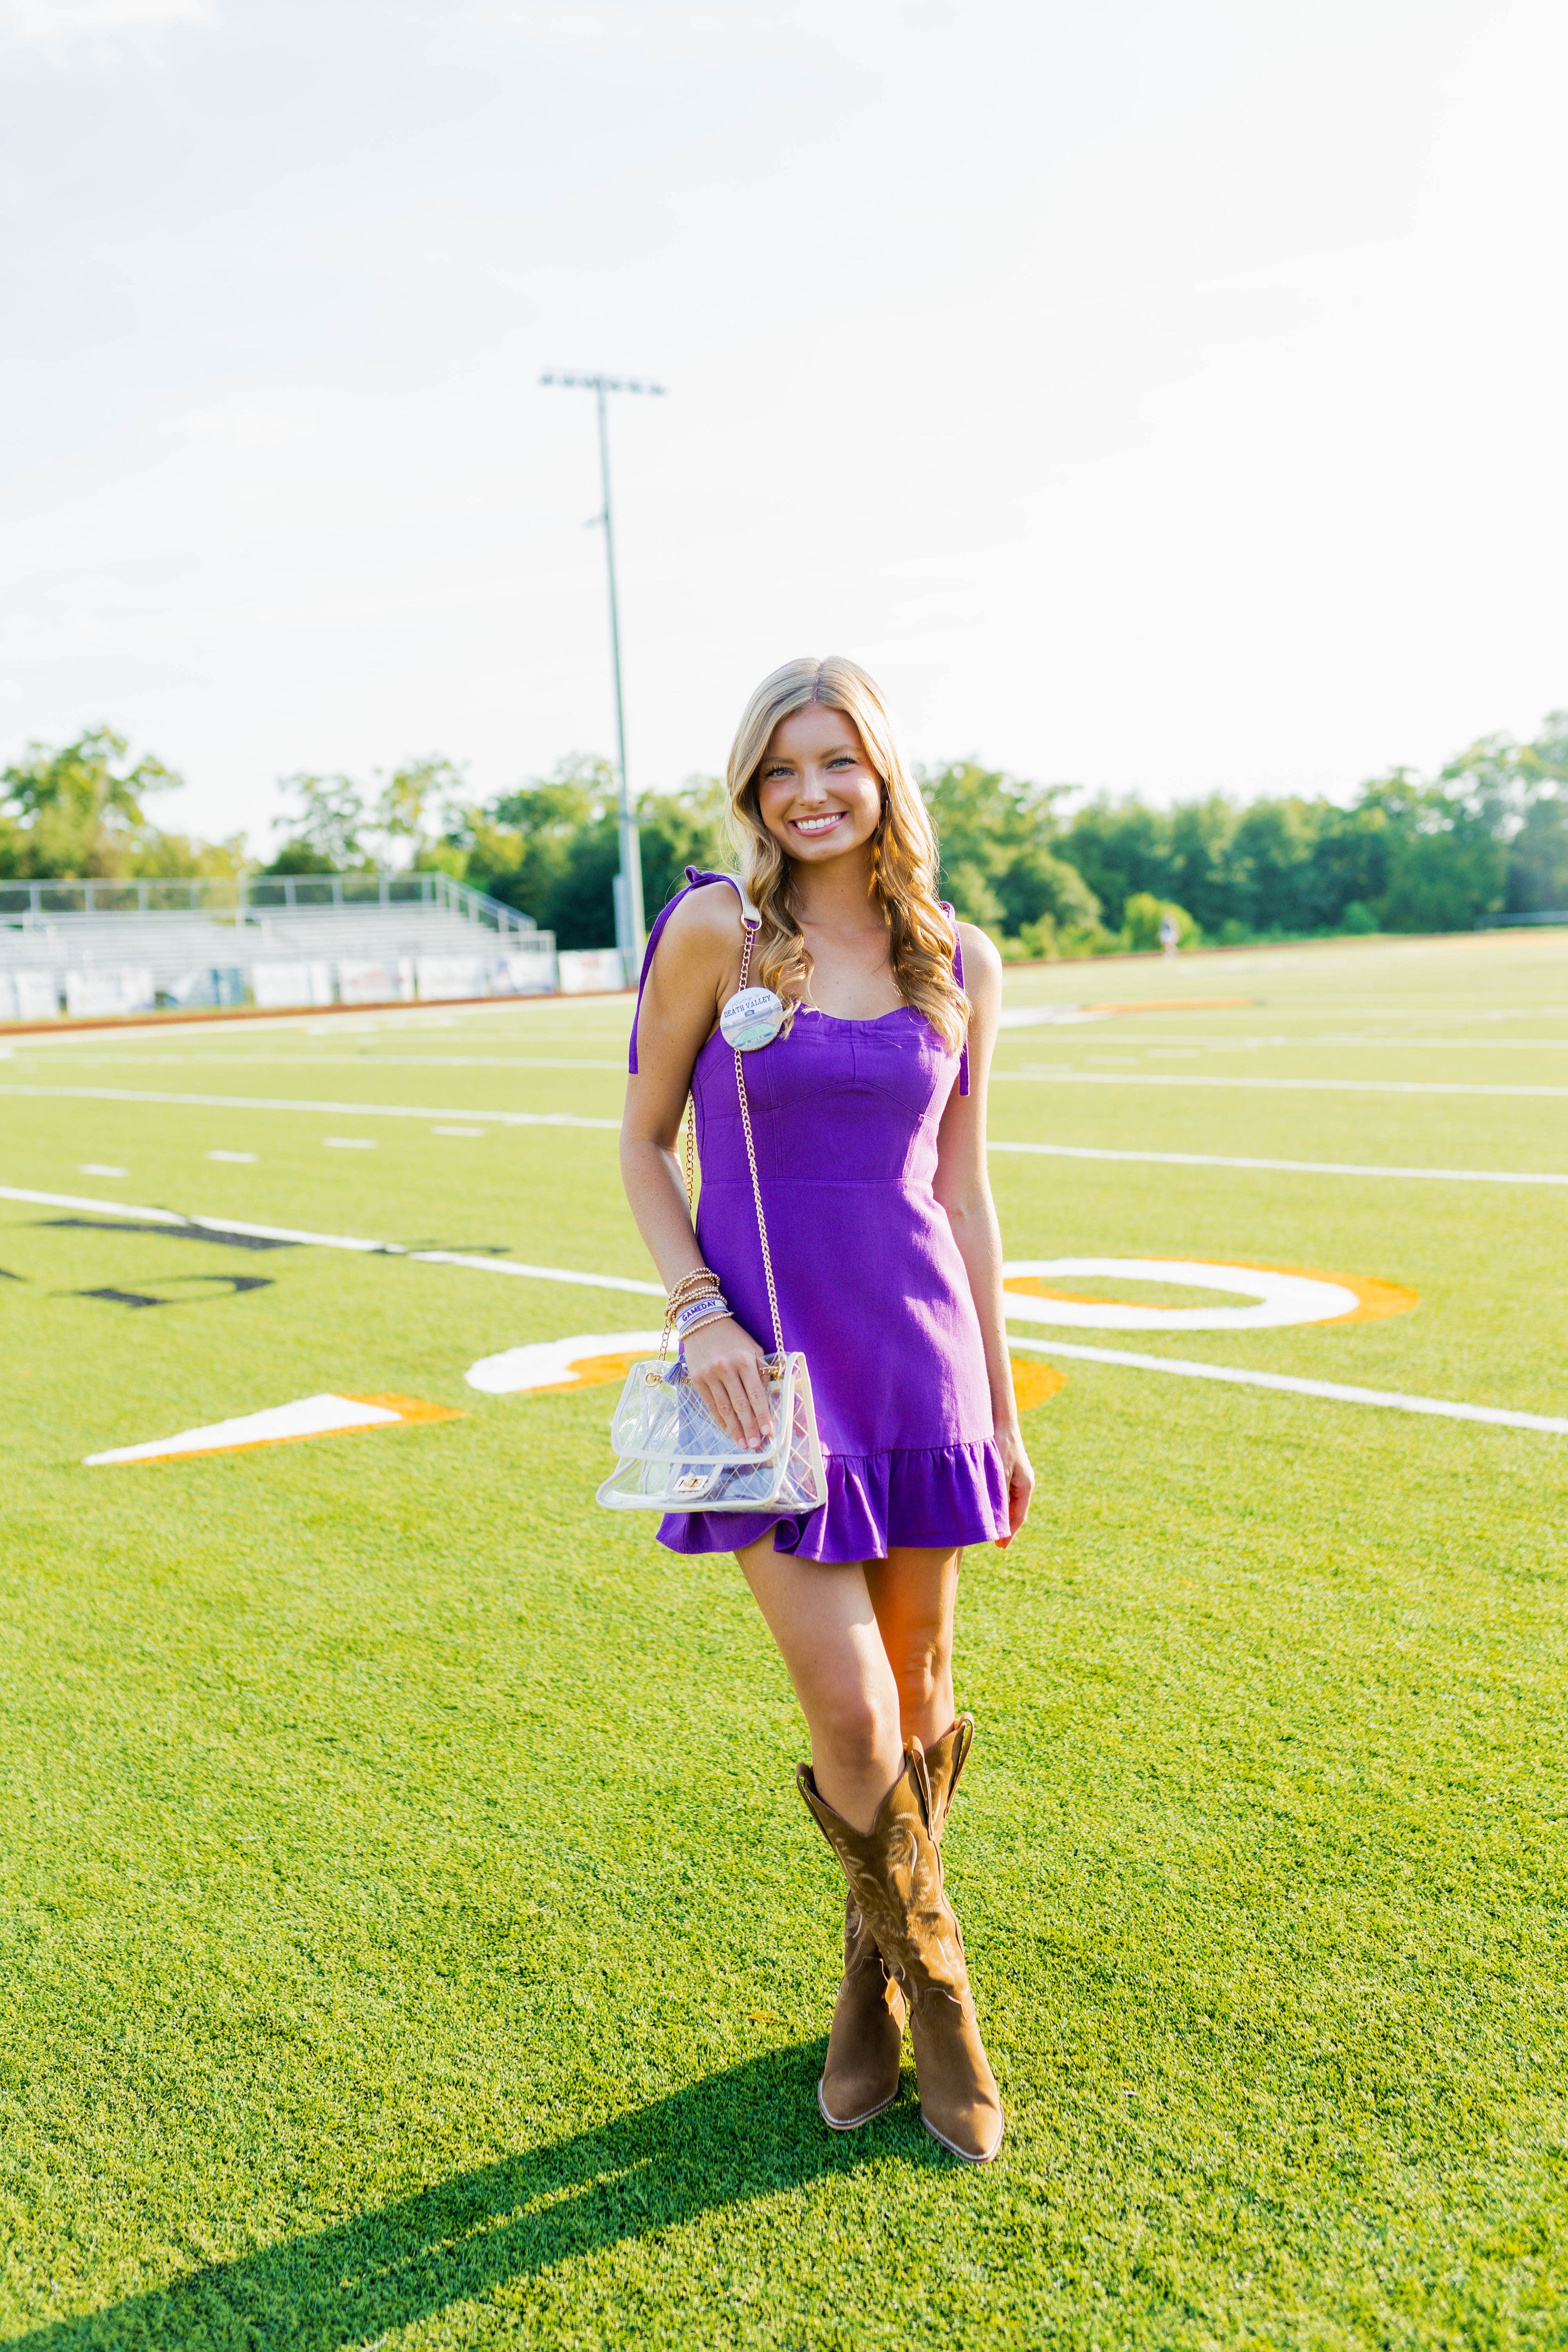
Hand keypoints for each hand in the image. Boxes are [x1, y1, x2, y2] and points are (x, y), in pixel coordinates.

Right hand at [682, 1317, 773, 1448]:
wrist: (702, 1321)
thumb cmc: (733, 1337)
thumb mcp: (753, 1348)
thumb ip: (762, 1370)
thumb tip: (768, 1396)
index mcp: (744, 1360)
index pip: (756, 1393)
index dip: (762, 1414)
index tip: (768, 1431)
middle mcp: (726, 1368)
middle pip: (740, 1404)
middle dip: (749, 1427)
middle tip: (755, 1446)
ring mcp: (709, 1374)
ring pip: (724, 1407)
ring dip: (734, 1428)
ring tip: (742, 1443)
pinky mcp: (696, 1379)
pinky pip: (710, 1404)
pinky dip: (719, 1419)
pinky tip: (727, 1430)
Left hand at [994, 1420, 1033, 1547]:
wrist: (1001, 1423)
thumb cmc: (1001, 1445)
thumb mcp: (999, 1471)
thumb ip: (999, 1495)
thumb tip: (997, 1517)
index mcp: (1026, 1486)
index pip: (1019, 1516)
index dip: (1010, 1532)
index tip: (1002, 1546)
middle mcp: (1024, 1484)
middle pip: (1015, 1512)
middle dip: (1006, 1528)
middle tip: (997, 1544)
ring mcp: (1018, 1478)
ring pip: (1010, 1504)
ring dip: (1002, 1517)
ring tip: (991, 1531)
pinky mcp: (1010, 1473)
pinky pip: (1005, 1494)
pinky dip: (998, 1505)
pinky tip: (989, 1510)